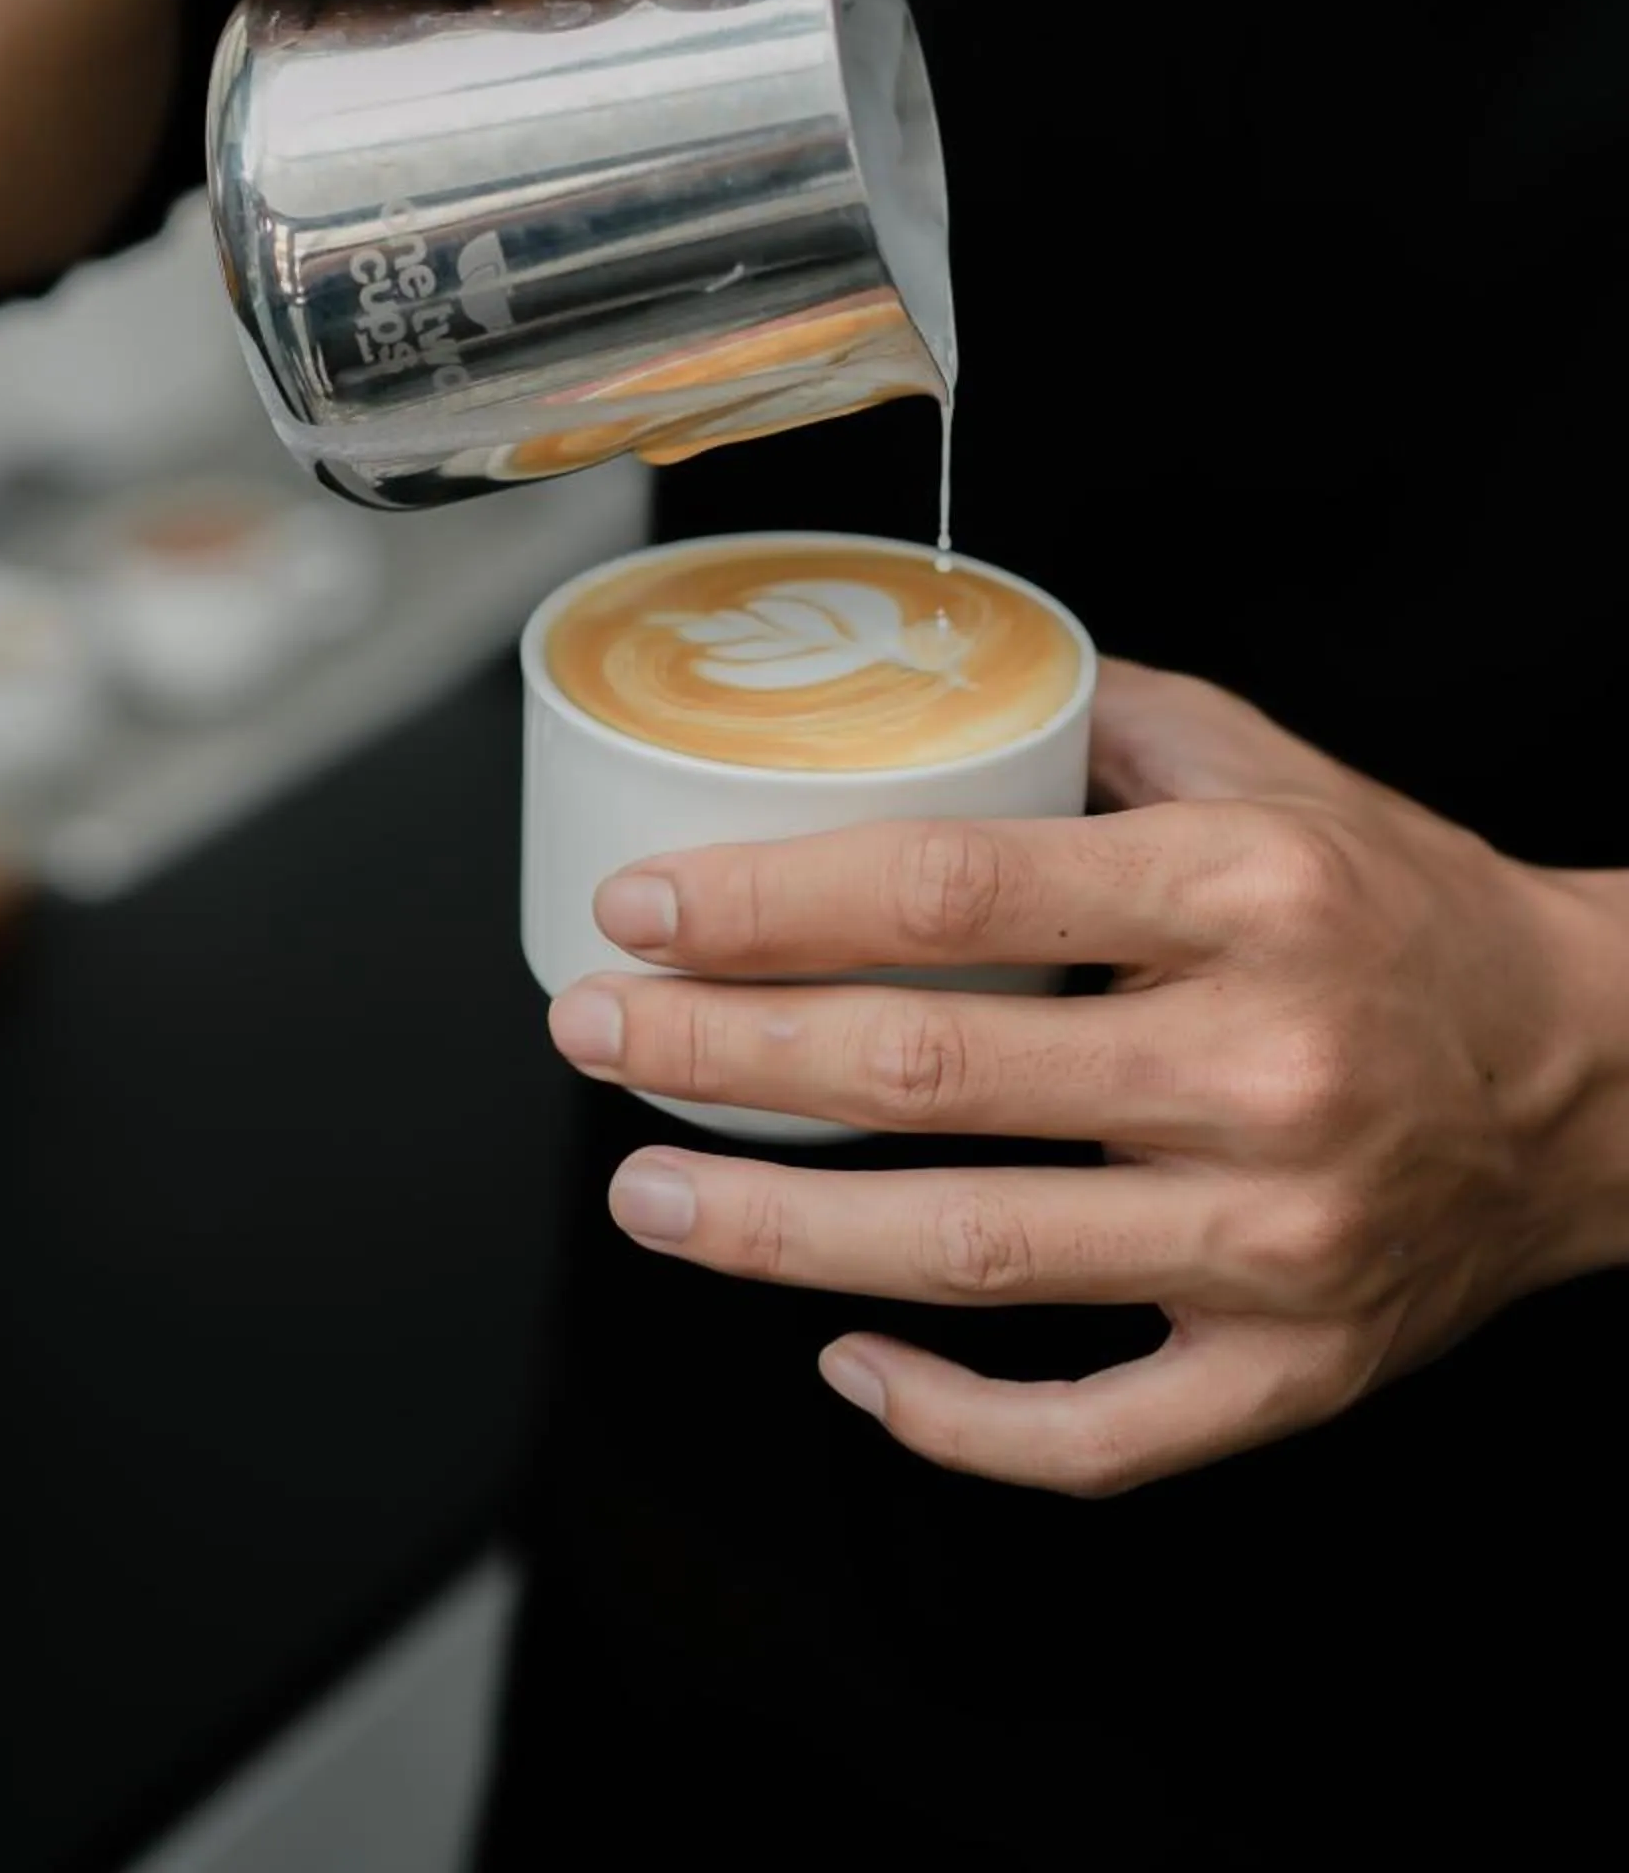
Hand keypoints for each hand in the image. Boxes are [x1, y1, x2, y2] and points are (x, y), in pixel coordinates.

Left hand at [548, 662, 1628, 1493]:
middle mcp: (1259, 1069)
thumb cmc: (1399, 907)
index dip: (769, 908)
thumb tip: (914, 687)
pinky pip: (1091, 1435)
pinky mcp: (1293, 1373)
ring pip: (972, 1256)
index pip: (952, 897)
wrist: (1592, 1076)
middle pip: (929, 1076)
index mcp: (1241, 895)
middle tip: (592, 1037)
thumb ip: (1095, 714)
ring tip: (651, 1192)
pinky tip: (844, 1360)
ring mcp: (1274, 1241)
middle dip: (723, 1057)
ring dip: (777, 1234)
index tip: (641, 911)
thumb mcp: (1267, 766)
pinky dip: (950, 1416)